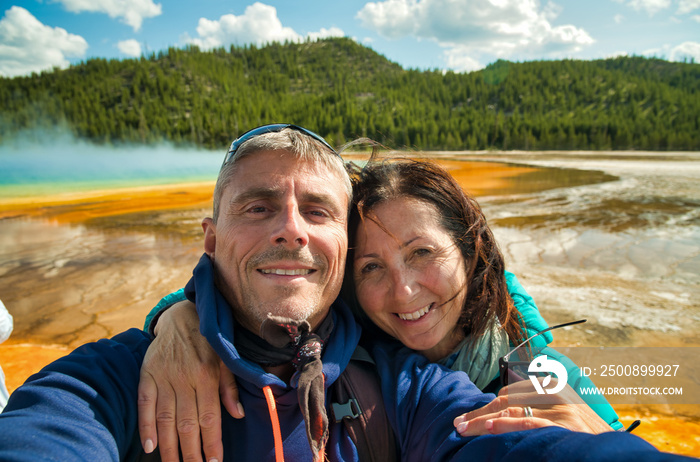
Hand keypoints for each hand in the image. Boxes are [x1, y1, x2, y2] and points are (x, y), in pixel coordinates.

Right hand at [137, 300, 243, 461]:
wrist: (181, 315)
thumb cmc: (208, 341)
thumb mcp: (225, 359)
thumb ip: (230, 387)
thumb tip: (238, 415)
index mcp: (207, 375)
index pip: (210, 417)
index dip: (212, 442)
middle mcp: (184, 378)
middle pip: (187, 423)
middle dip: (191, 452)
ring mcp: (164, 377)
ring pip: (166, 419)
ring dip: (169, 447)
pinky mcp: (147, 375)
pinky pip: (145, 404)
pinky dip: (145, 426)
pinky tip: (149, 446)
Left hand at [454, 380, 611, 435]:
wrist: (615, 451)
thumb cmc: (584, 437)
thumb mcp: (561, 415)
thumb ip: (536, 408)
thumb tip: (498, 413)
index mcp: (551, 386)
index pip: (509, 393)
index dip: (485, 405)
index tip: (467, 418)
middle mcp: (555, 393)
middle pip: (506, 400)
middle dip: (479, 413)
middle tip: (458, 425)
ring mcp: (562, 408)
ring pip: (512, 409)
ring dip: (483, 420)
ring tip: (464, 428)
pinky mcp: (565, 424)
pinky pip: (528, 421)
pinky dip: (506, 424)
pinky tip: (488, 427)